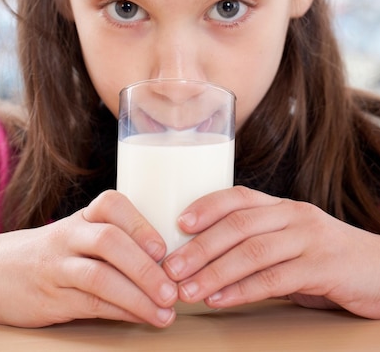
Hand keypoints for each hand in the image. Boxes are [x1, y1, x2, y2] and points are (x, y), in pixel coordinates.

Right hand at [0, 190, 177, 326]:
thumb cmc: (48, 254)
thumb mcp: (76, 236)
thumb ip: (113, 243)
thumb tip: (168, 263)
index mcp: (81, 218)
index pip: (111, 204)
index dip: (140, 224)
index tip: (163, 248)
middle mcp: (68, 236)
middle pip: (109, 241)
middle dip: (145, 266)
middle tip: (173, 289)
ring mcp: (57, 267)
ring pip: (100, 277)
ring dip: (137, 296)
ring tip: (165, 312)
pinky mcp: (50, 299)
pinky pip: (90, 304)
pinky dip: (121, 312)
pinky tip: (141, 318)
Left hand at [162, 186, 379, 317]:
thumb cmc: (327, 260)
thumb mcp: (291, 244)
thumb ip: (257, 246)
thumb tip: (205, 260)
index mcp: (282, 207)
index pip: (238, 196)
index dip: (206, 207)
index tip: (177, 223)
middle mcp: (294, 215)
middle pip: (239, 225)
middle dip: (200, 246)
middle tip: (171, 268)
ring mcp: (310, 239)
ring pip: (253, 251)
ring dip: (214, 271)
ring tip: (187, 289)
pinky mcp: (324, 267)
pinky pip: (276, 279)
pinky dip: (242, 290)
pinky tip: (220, 301)